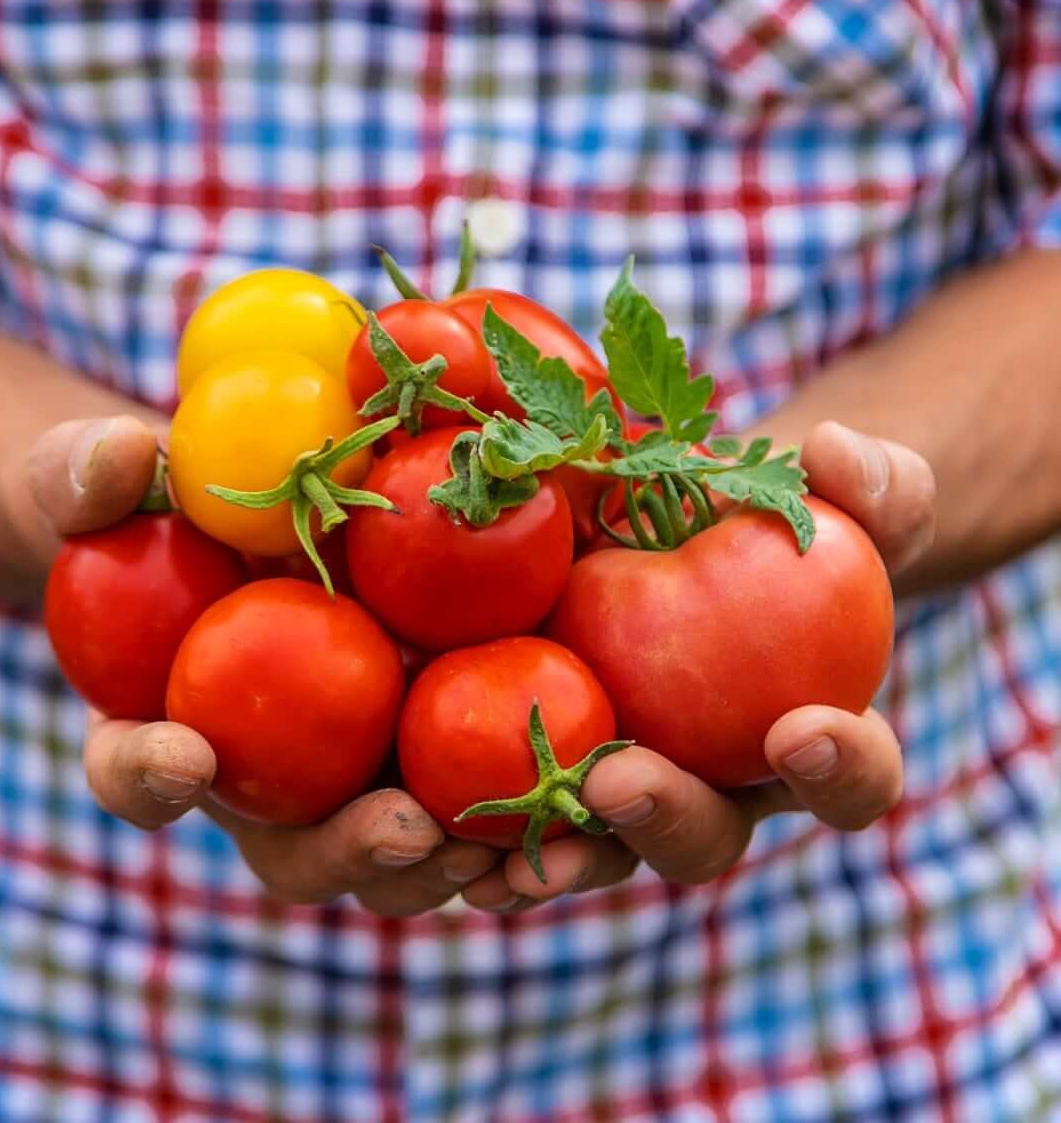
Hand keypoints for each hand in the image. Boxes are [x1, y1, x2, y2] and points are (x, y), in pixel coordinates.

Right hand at [28, 415, 500, 915]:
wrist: (268, 510)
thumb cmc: (180, 501)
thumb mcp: (124, 474)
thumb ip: (95, 472)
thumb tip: (122, 456)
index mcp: (173, 724)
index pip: (138, 771)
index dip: (146, 777)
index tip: (182, 754)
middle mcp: (271, 776)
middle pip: (300, 851)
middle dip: (348, 851)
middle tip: (404, 827)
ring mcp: (358, 773)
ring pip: (403, 854)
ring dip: (455, 856)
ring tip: (511, 835)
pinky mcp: (441, 749)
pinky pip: (485, 800)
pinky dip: (527, 815)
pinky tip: (585, 785)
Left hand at [458, 421, 935, 912]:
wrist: (667, 518)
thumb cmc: (759, 513)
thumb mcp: (823, 488)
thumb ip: (865, 477)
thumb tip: (838, 456)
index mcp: (802, 732)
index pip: (849, 774)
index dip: (840, 766)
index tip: (800, 728)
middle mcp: (713, 779)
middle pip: (706, 834)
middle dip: (669, 818)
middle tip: (623, 781)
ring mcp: (624, 781)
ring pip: (601, 848)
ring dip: (563, 855)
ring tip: (518, 852)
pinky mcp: (544, 763)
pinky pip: (517, 817)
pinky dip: (486, 834)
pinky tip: (446, 833)